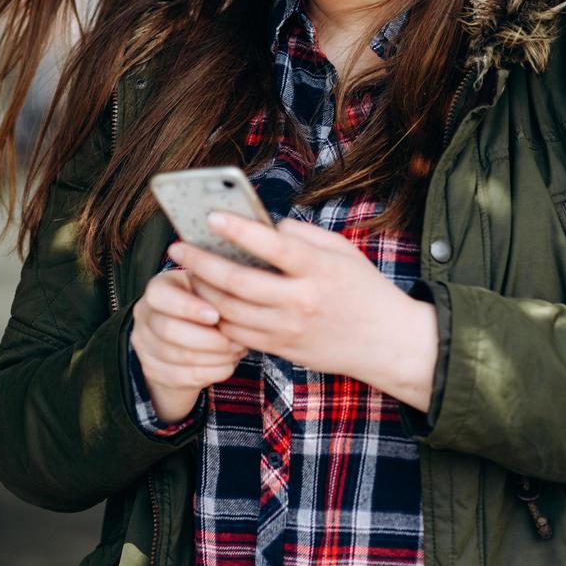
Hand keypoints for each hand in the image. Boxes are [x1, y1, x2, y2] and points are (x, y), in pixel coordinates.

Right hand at [130, 268, 247, 422]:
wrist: (188, 336)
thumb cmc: (205, 305)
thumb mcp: (209, 291)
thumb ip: (217, 293)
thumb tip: (237, 307)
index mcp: (158, 288)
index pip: (160, 296)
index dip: (187, 307)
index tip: (216, 315)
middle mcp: (144, 315)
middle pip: (168, 330)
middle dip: (208, 339)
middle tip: (236, 342)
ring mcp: (144, 345)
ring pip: (178, 356)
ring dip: (215, 357)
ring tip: (237, 351)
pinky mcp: (153, 371)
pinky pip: (183, 376)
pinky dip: (211, 372)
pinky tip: (228, 364)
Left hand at [167, 212, 438, 411]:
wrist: (387, 342)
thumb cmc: (363, 289)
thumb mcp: (342, 251)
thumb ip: (302, 235)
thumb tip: (264, 225)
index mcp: (319, 268)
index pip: (272, 246)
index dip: (238, 230)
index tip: (210, 217)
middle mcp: (301, 300)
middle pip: (237, 282)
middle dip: (200, 264)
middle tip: (177, 249)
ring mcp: (289, 329)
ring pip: (230, 311)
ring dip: (202, 291)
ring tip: (186, 273)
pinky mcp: (282, 349)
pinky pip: (238, 335)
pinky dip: (217, 317)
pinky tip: (207, 301)